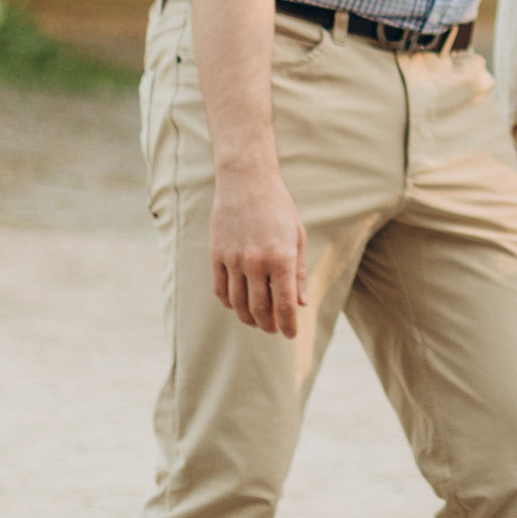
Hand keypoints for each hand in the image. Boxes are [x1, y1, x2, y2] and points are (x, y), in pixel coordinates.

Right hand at [210, 159, 309, 338]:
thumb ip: (298, 273)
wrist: (246, 182)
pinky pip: (220, 290)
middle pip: (260, 309)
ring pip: (238, 304)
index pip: (284, 306)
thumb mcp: (297, 237)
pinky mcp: (216, 256)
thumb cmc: (279, 209)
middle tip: (274, 330)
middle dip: (269, 326)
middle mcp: (256, 263)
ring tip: (257, 321)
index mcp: (281, 259)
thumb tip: (300, 304)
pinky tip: (237, 306)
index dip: (288, 326)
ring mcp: (233, 260)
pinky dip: (229, 303)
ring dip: (248, 318)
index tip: (291, 335)